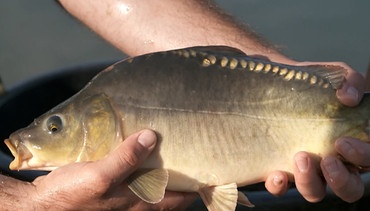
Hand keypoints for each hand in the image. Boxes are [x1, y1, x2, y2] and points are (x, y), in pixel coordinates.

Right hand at [29, 130, 196, 209]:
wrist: (39, 207)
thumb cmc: (69, 197)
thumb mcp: (98, 177)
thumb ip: (125, 159)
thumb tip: (151, 137)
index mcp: (139, 205)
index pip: (179, 198)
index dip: (195, 185)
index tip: (206, 168)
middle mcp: (136, 205)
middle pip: (169, 192)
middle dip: (181, 176)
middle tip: (191, 153)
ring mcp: (124, 200)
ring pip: (153, 186)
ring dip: (162, 170)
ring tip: (169, 149)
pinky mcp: (112, 191)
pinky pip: (136, 181)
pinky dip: (144, 168)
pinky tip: (140, 152)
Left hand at [265, 62, 369, 202]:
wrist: (273, 83)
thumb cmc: (311, 82)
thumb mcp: (335, 74)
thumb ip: (351, 81)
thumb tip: (348, 98)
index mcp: (353, 143)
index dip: (365, 157)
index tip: (343, 141)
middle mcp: (332, 161)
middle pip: (349, 188)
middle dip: (341, 179)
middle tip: (327, 159)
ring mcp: (304, 168)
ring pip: (315, 192)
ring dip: (310, 183)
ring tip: (300, 157)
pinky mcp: (278, 168)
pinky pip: (280, 188)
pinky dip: (279, 186)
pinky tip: (276, 174)